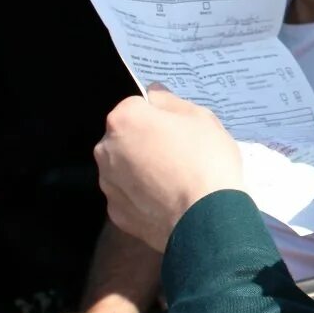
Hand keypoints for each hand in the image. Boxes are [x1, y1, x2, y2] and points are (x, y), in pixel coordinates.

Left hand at [95, 85, 241, 251]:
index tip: (180, 129)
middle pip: (126, 137)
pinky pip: (130, 196)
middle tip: (180, 153)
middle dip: (146, 141)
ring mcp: (109, 184)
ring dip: (143, 169)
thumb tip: (154, 94)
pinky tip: (169, 200)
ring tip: (177, 180)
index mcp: (124, 120)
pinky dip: (144, 196)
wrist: (206, 217)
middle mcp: (106, 150)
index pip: (137, 106)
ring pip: (125, 167)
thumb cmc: (205, 161)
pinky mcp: (116, 213)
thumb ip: (171, 101)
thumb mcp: (201, 118)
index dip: (161, 116)